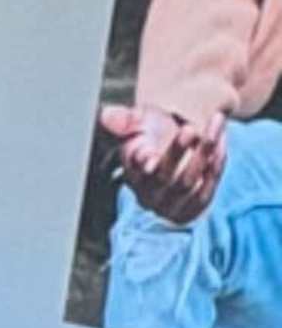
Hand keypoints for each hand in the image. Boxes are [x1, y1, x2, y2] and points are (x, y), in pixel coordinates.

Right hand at [105, 100, 230, 222]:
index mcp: (130, 172)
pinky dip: (216, 165)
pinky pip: (206, 191)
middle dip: (177, 151)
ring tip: (215, 122)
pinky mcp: (191, 210)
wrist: (176, 148)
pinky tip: (221, 140)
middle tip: (189, 129)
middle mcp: (147, 194)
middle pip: (163, 177)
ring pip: (188, 182)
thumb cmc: (153, 133)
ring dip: (204, 152)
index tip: (150, 155)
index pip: (134, 170)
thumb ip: (122, 118)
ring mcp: (169, 206)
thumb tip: (107, 117)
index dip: (142, 162)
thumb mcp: (137, 121)